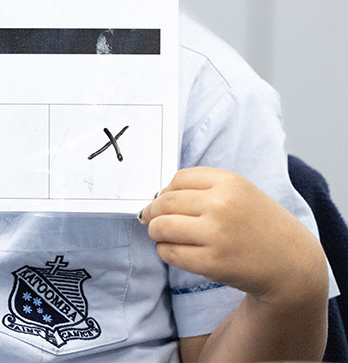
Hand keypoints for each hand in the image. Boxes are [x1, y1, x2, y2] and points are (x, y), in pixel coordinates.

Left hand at [139, 167, 325, 305]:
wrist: (291, 263)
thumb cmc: (261, 225)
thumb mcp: (241, 192)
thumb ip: (206, 187)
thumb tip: (161, 195)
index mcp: (229, 182)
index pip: (178, 178)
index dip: (165, 190)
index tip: (160, 199)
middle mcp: (221, 205)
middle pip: (166, 202)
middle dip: (153, 211)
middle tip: (149, 218)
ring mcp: (216, 234)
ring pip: (163, 227)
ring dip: (155, 231)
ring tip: (160, 235)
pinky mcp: (213, 263)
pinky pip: (172, 253)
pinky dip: (165, 251)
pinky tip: (171, 251)